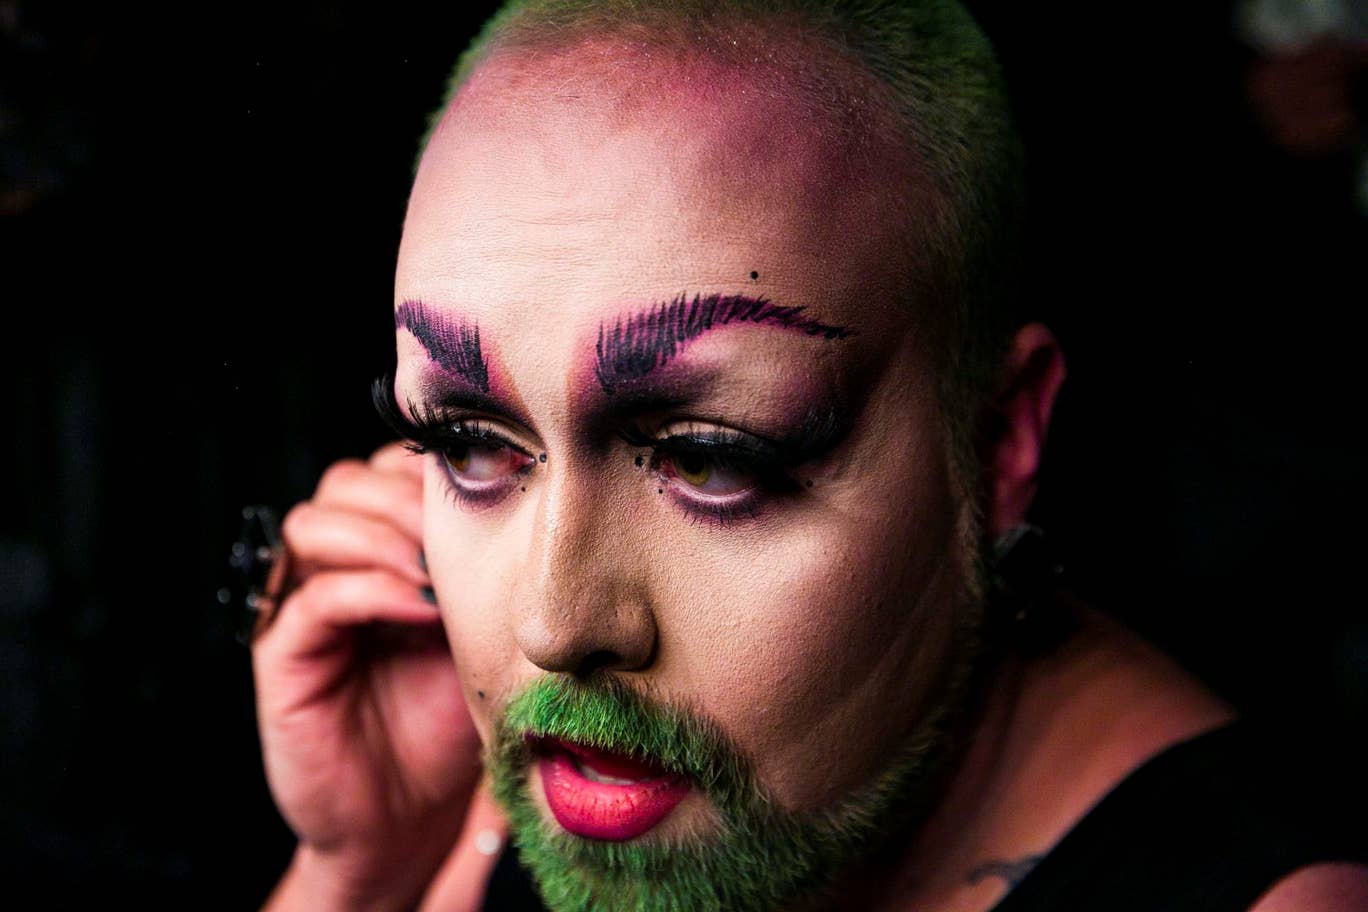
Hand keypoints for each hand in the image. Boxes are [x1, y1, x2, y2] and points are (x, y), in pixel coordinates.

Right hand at [253, 442, 480, 910]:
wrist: (412, 818)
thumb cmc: (451, 722)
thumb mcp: (480, 631)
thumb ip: (482, 569)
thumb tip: (521, 504)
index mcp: (384, 550)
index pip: (386, 471)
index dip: (428, 471)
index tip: (486, 495)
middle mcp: (337, 568)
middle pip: (344, 483)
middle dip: (404, 496)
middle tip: (457, 531)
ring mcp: (303, 608)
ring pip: (312, 524)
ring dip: (381, 533)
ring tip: (436, 570)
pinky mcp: (284, 657)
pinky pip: (312, 599)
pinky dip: (368, 591)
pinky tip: (421, 607)